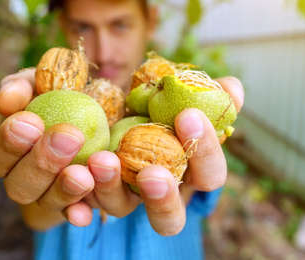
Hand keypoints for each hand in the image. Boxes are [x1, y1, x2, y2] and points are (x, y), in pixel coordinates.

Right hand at [0, 69, 96, 228]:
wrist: (100, 110)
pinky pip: (78, 215)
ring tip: (84, 172)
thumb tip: (6, 100)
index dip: (9, 143)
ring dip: (64, 190)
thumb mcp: (42, 81)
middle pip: (20, 186)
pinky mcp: (80, 204)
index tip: (32, 122)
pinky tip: (86, 211)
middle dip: (42, 163)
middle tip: (69, 137)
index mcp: (6, 149)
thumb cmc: (61, 93)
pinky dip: (81, 214)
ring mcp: (50, 196)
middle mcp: (23, 179)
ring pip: (48, 203)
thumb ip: (23, 86)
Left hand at [84, 76, 243, 235]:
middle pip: (169, 217)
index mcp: (189, 176)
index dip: (204, 151)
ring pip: (121, 208)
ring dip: (111, 188)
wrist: (117, 122)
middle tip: (151, 173)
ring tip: (101, 160)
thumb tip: (231, 86)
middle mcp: (159, 196)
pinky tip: (73, 202)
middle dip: (161, 197)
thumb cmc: (160, 117)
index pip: (209, 176)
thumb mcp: (181, 104)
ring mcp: (125, 199)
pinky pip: (84, 209)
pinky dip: (78, 208)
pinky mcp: (93, 197)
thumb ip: (208, 98)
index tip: (188, 115)